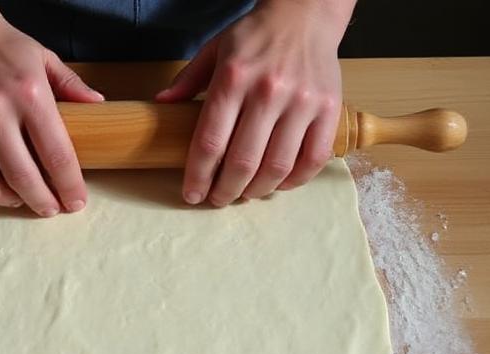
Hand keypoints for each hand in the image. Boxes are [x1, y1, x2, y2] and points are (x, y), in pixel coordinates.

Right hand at [0, 1, 103, 216]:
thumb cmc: (5, 47)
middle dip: (47, 201)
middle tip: (57, 210)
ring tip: (33, 204)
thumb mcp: (46, 58)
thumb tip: (100, 105)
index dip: (70, 185)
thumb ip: (73, 86)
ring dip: (20, 201)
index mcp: (32, 94)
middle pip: (27, 175)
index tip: (77, 200)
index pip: (57, 154)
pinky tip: (6, 194)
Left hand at [156, 0, 353, 205]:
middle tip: (218, 199)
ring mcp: (302, 102)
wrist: (305, 14)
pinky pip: (313, 159)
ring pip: (277, 166)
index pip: (209, 142)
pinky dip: (294, 180)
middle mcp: (268, 91)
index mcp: (233, 78)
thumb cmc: (255, 36)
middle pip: (242, 161)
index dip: (198, 176)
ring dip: (257, 190)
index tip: (192, 195)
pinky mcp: (329, 109)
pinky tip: (278, 183)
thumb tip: (160, 104)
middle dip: (225, 191)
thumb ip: (188, 80)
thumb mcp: (214, 50)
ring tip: (246, 194)